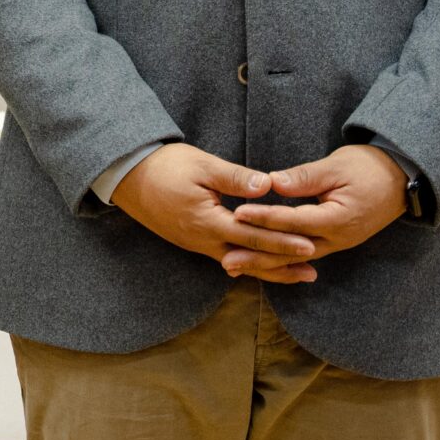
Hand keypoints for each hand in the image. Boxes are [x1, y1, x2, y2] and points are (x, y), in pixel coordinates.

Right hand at [111, 143, 320, 284]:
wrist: (127, 176)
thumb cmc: (164, 166)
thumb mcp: (201, 164)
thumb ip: (234, 178)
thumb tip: (267, 186)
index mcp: (208, 221)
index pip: (253, 235)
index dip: (282, 241)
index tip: (310, 245)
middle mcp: (203, 240)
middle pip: (250, 259)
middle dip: (282, 265)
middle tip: (312, 272)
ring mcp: (196, 244)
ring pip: (239, 263)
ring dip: (267, 270)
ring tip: (295, 275)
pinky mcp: (192, 241)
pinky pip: (226, 257)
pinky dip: (247, 263)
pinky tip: (259, 266)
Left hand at [229, 145, 408, 270]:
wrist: (401, 179)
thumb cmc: (369, 168)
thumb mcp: (336, 166)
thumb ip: (304, 178)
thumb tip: (273, 182)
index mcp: (338, 218)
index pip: (294, 221)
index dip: (265, 218)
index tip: (237, 214)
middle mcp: (337, 238)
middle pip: (291, 250)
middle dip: (258, 255)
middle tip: (227, 260)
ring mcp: (337, 243)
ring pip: (295, 257)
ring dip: (265, 262)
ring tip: (235, 265)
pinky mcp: (334, 242)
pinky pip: (302, 254)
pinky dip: (280, 259)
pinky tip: (260, 262)